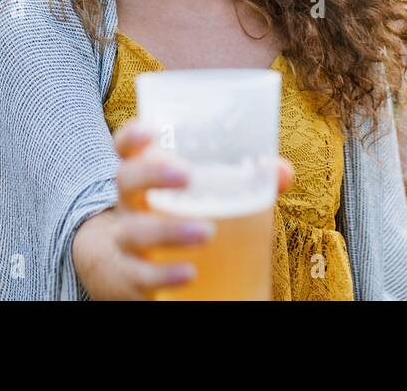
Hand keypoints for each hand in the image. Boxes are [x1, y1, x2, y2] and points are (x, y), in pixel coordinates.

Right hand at [72, 121, 293, 299]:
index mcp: (143, 179)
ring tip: (207, 232)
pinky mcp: (131, 276)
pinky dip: (166, 274)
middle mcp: (129, 206)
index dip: (132, 137)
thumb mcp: (193, 199)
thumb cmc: (170, 221)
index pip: (126, 149)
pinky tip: (190, 272)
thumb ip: (239, 180)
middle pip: (126, 181)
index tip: (152, 130)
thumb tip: (282, 172)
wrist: (125, 273)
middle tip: (187, 175)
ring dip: (170, 231)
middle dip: (152, 174)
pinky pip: (142, 274)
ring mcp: (125, 242)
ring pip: (134, 231)